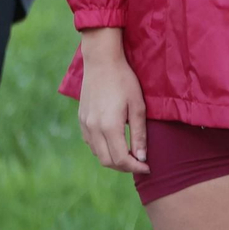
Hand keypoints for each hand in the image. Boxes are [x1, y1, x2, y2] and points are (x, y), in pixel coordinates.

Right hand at [78, 31, 149, 173]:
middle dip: (125, 166)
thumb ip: (139, 133)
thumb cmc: (124, 80)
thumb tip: (142, 157)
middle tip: (140, 162)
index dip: (135, 167)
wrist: (101, 62)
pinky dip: (103, 149)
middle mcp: (93, 129)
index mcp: (109, 127)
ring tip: (129, 153)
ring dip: (113, 159)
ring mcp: (85, 125)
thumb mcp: (138, 106)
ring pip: (98, 154)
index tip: (147, 167)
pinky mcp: (81, 120)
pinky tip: (115, 141)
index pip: (121, 159)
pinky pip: (91, 143)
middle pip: (107, 161)